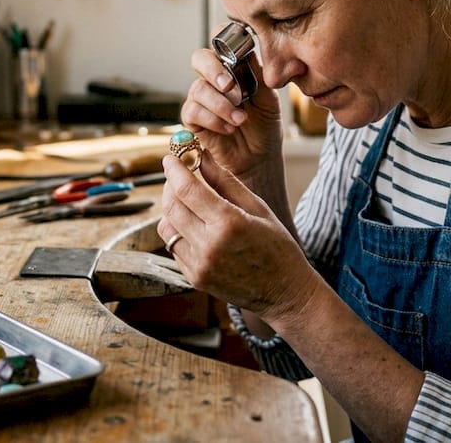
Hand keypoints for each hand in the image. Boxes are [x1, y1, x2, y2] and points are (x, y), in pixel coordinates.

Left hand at [157, 150, 318, 325]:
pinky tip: (195, 226)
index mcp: (229, 224)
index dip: (174, 169)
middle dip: (169, 186)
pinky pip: (174, 247)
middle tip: (176, 176)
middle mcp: (209, 246)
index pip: (187, 189)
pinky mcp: (195, 278)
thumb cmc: (277, 246)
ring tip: (187, 202)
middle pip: (171, 207)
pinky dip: (178, 231)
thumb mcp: (257, 207)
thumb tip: (201, 156)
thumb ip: (225, 181)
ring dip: (171, 210)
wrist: (284, 293)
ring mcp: (199, 265)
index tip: (170, 158)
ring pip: (166, 228)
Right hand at [180, 44, 281, 183]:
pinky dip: (213, 119)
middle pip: (199, 59)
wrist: (259, 159)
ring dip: (221, 104)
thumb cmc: (264, 127)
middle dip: (214, 70)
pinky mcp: (193, 120)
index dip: (221, 39)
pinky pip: (192, 111)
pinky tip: (229, 128)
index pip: (219, 43)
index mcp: (233, 68)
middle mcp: (214, 80)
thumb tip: (248, 51)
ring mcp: (202, 99)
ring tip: (240, 119)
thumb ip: (258, 74)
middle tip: (230, 87)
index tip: (233, 51)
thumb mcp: (269, 98)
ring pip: (197, 88)